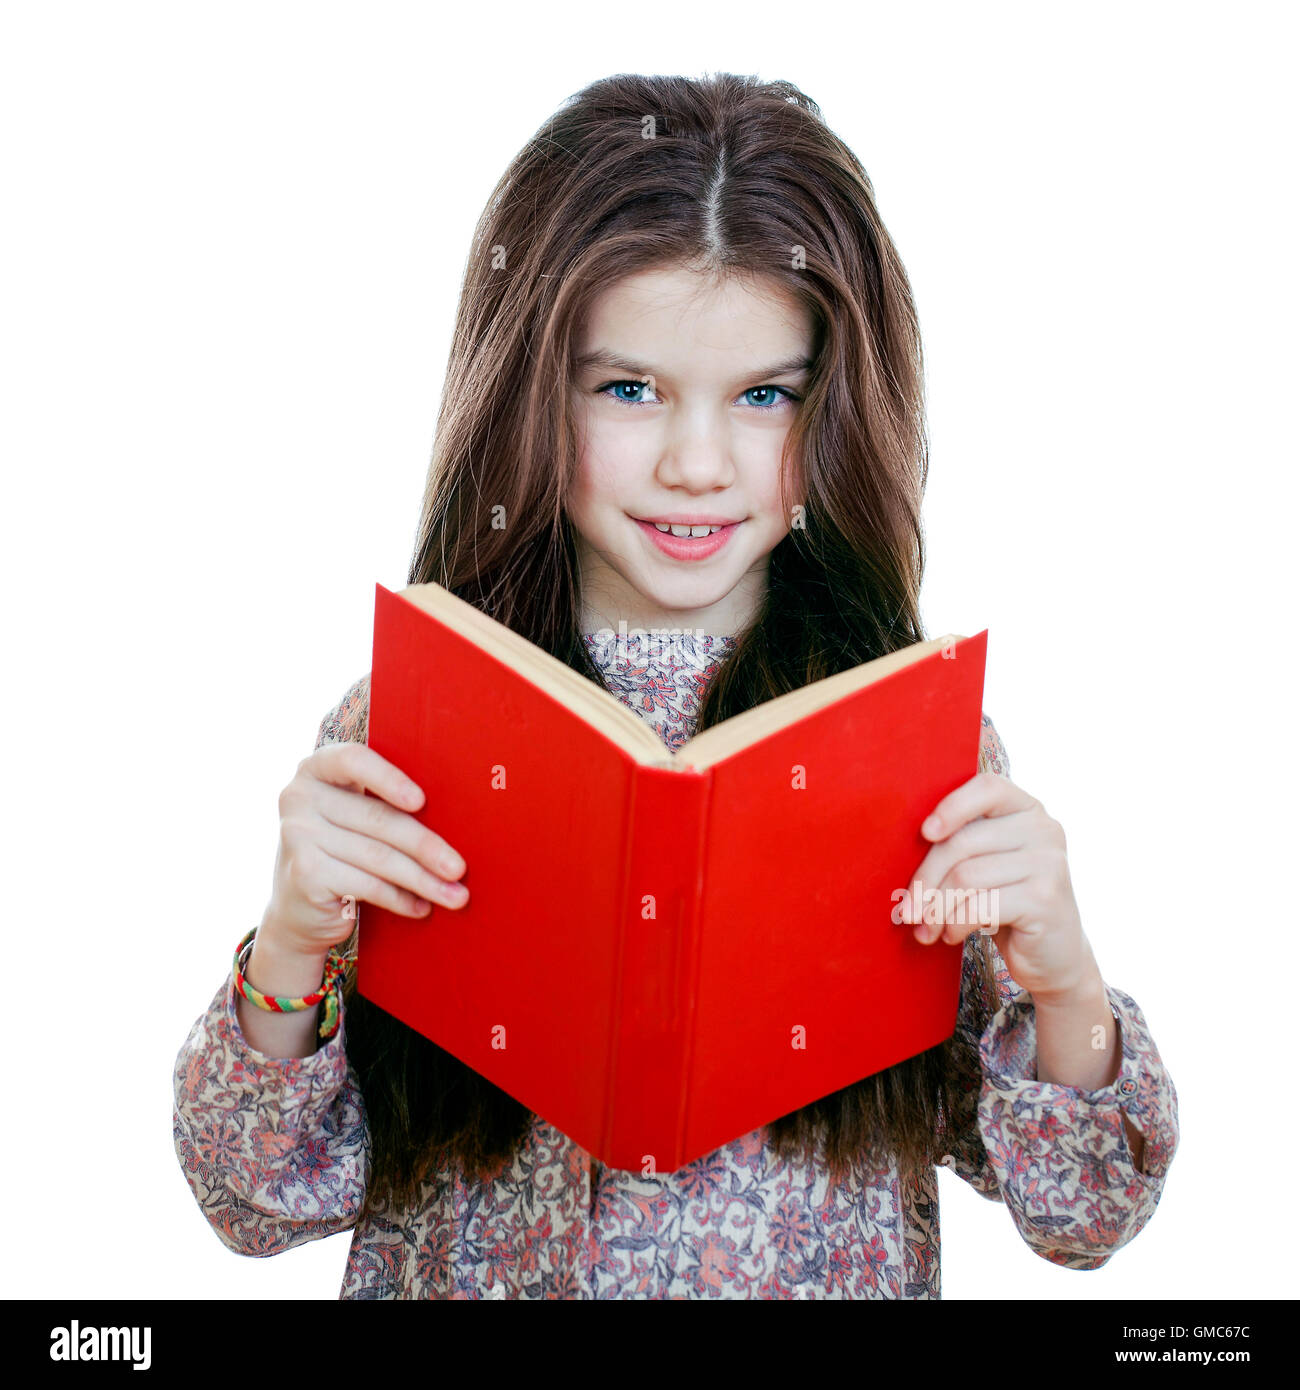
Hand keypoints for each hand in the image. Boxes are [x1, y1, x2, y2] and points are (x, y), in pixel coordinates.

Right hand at [261, 741, 469, 960]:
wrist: (298, 908)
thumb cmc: (343, 851)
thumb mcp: (354, 816)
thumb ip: (384, 803)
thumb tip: (457, 813)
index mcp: (317, 768)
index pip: (353, 760)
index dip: (389, 778)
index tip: (421, 801)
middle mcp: (299, 797)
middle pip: (377, 818)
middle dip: (426, 846)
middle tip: (460, 869)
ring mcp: (297, 835)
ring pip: (378, 857)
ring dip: (423, 880)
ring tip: (456, 896)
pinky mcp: (304, 874)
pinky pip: (368, 885)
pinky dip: (401, 899)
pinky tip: (422, 908)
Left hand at [896, 772, 1098, 1003]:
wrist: (1054, 956)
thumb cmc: (1006, 904)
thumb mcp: (987, 864)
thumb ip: (963, 843)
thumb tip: (897, 848)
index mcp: (1027, 809)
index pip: (989, 787)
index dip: (952, 806)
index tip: (925, 833)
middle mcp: (1044, 829)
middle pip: (963, 842)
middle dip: (926, 880)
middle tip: (908, 911)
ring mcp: (1049, 863)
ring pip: (966, 876)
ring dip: (936, 909)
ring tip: (927, 928)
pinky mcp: (1044, 899)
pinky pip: (980, 906)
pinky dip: (955, 924)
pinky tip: (951, 935)